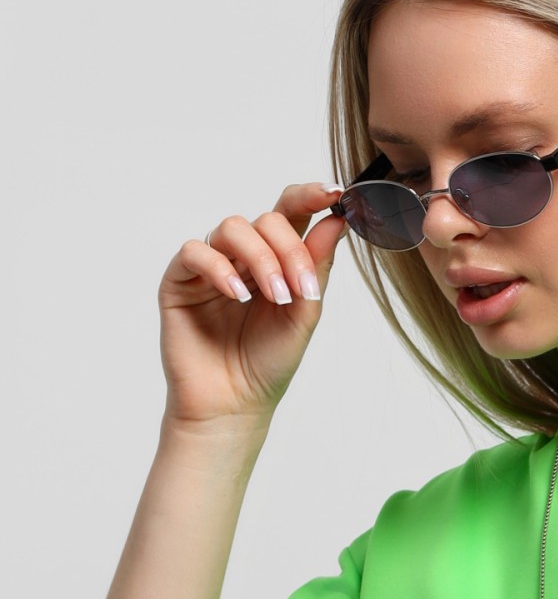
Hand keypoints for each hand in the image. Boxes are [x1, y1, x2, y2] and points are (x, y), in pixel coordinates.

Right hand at [158, 180, 346, 427]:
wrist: (234, 404)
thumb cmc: (267, 363)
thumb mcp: (304, 315)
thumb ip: (317, 268)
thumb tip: (337, 220)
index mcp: (276, 261)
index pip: (291, 214)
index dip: (310, 197)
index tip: (334, 194)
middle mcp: (244, 257)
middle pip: (266, 220)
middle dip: (289, 250)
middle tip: (300, 288)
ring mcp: (211, 266)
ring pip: (232, 228)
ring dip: (261, 259)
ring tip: (275, 297)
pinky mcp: (180, 280)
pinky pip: (196, 252)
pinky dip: (220, 269)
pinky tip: (238, 295)